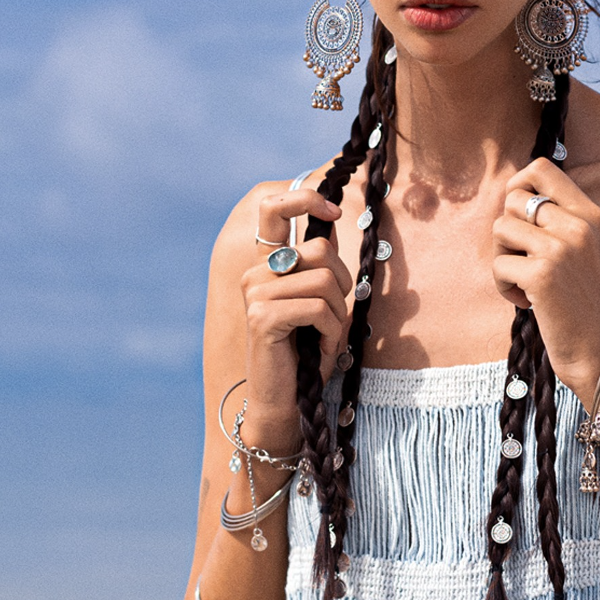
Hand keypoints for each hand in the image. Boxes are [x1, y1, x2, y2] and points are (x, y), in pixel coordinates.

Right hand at [239, 184, 351, 442]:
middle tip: (334, 317)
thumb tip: (333, 224)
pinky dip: (332, 332)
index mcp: (268, 264)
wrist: (286, 401)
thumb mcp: (321, 303)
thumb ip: (323, 266)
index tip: (333, 211)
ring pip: (325, 281)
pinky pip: (318, 308)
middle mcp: (256, 272)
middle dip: (344, 284)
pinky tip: (322, 349)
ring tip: (327, 338)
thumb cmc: (308, 354)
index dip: (304, 198)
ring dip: (338, 316)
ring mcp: (255, 293)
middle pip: (321, 250)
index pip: (273, 208)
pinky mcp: (262, 316)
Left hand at [491, 158, 599, 402]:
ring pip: (501, 228)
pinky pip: (499, 265)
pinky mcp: (542, 275)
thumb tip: (511, 195)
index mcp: (591, 215)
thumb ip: (558, 221)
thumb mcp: (584, 251)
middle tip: (520, 260)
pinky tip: (524, 301)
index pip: (542, 168)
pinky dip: (502, 286)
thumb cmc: (582, 303)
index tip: (517, 214)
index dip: (517, 184)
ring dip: (501, 258)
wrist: (599, 350)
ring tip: (521, 281)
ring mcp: (562, 249)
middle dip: (506, 231)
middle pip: (513, 198)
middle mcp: (579, 226)